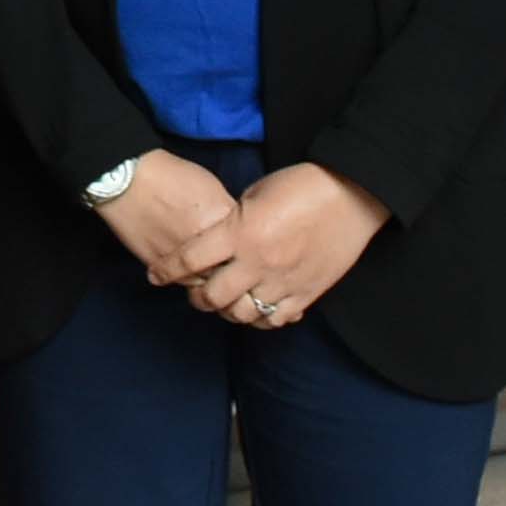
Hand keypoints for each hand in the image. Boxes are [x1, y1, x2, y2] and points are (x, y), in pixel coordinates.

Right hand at [94, 147, 239, 283]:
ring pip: (208, 285)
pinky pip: (183, 284)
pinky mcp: (162, 268)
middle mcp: (206, 246)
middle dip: (233, 271)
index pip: (249, 250)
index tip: (248, 250)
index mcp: (223, 222)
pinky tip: (189, 269)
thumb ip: (228, 214)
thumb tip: (237, 232)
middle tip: (231, 266)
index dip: (248, 251)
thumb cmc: (170, 176)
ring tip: (209, 270)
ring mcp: (182, 260)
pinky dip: (189, 279)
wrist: (128, 179)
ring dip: (211, 280)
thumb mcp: (211, 187)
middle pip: (231, 272)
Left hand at [179, 161, 385, 327]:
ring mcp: (283, 282)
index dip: (166, 271)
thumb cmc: (301, 185)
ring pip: (243, 314)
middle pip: (213, 297)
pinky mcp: (307, 293)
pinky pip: (276, 319)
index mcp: (240, 233)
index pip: (190, 260)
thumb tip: (218, 238)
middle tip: (194, 293)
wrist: (351, 195)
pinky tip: (255, 310)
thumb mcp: (255, 194)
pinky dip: (261, 318)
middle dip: (197, 298)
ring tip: (224, 303)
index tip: (155, 276)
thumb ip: (232, 221)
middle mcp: (258, 263)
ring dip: (228, 311)